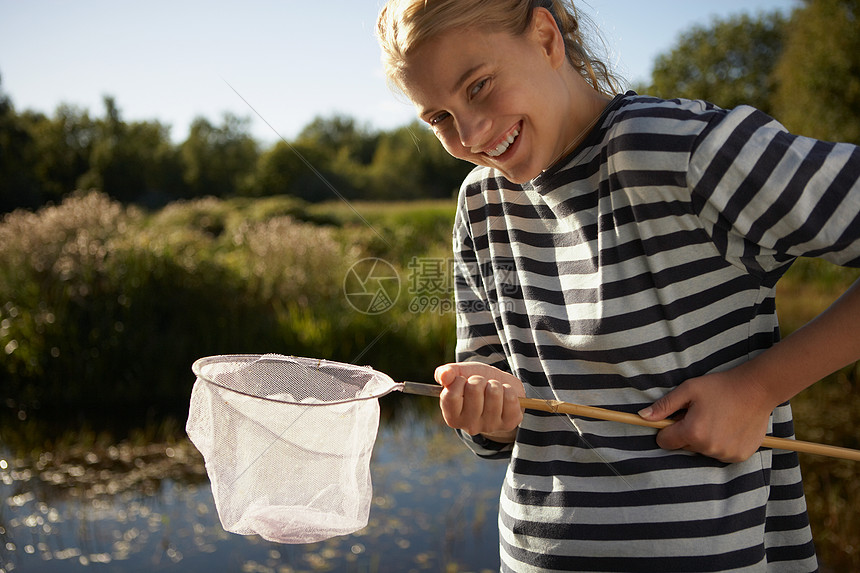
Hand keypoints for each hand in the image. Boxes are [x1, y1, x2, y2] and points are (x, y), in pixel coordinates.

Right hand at [434, 362, 525, 441]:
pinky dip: (509, 390)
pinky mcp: (509, 424)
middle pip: (474, 389)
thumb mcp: (460, 374)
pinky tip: (505, 396)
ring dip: (494, 384)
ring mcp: (490, 426)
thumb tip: (443, 376)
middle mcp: (470, 426)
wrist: (500, 389)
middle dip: (479, 380)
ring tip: (493, 389)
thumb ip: (446, 373)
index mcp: (452, 417)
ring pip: (494, 392)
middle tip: (481, 385)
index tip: (463, 381)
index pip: (451, 395)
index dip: (459, 381)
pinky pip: (510, 398)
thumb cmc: (476, 382)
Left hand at [638, 369, 774, 462]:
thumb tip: (643, 416)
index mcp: (693, 432)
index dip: (667, 429)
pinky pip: (720, 453)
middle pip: (683, 446)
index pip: (665, 442)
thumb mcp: (688, 390)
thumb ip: (664, 406)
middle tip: (701, 414)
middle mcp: (708, 448)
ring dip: (704, 439)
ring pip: (702, 450)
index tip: (677, 418)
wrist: (757, 389)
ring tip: (717, 419)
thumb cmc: (720, 387)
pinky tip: (729, 427)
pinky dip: (720, 443)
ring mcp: (725, 454)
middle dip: (686, 432)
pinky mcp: (739, 456)